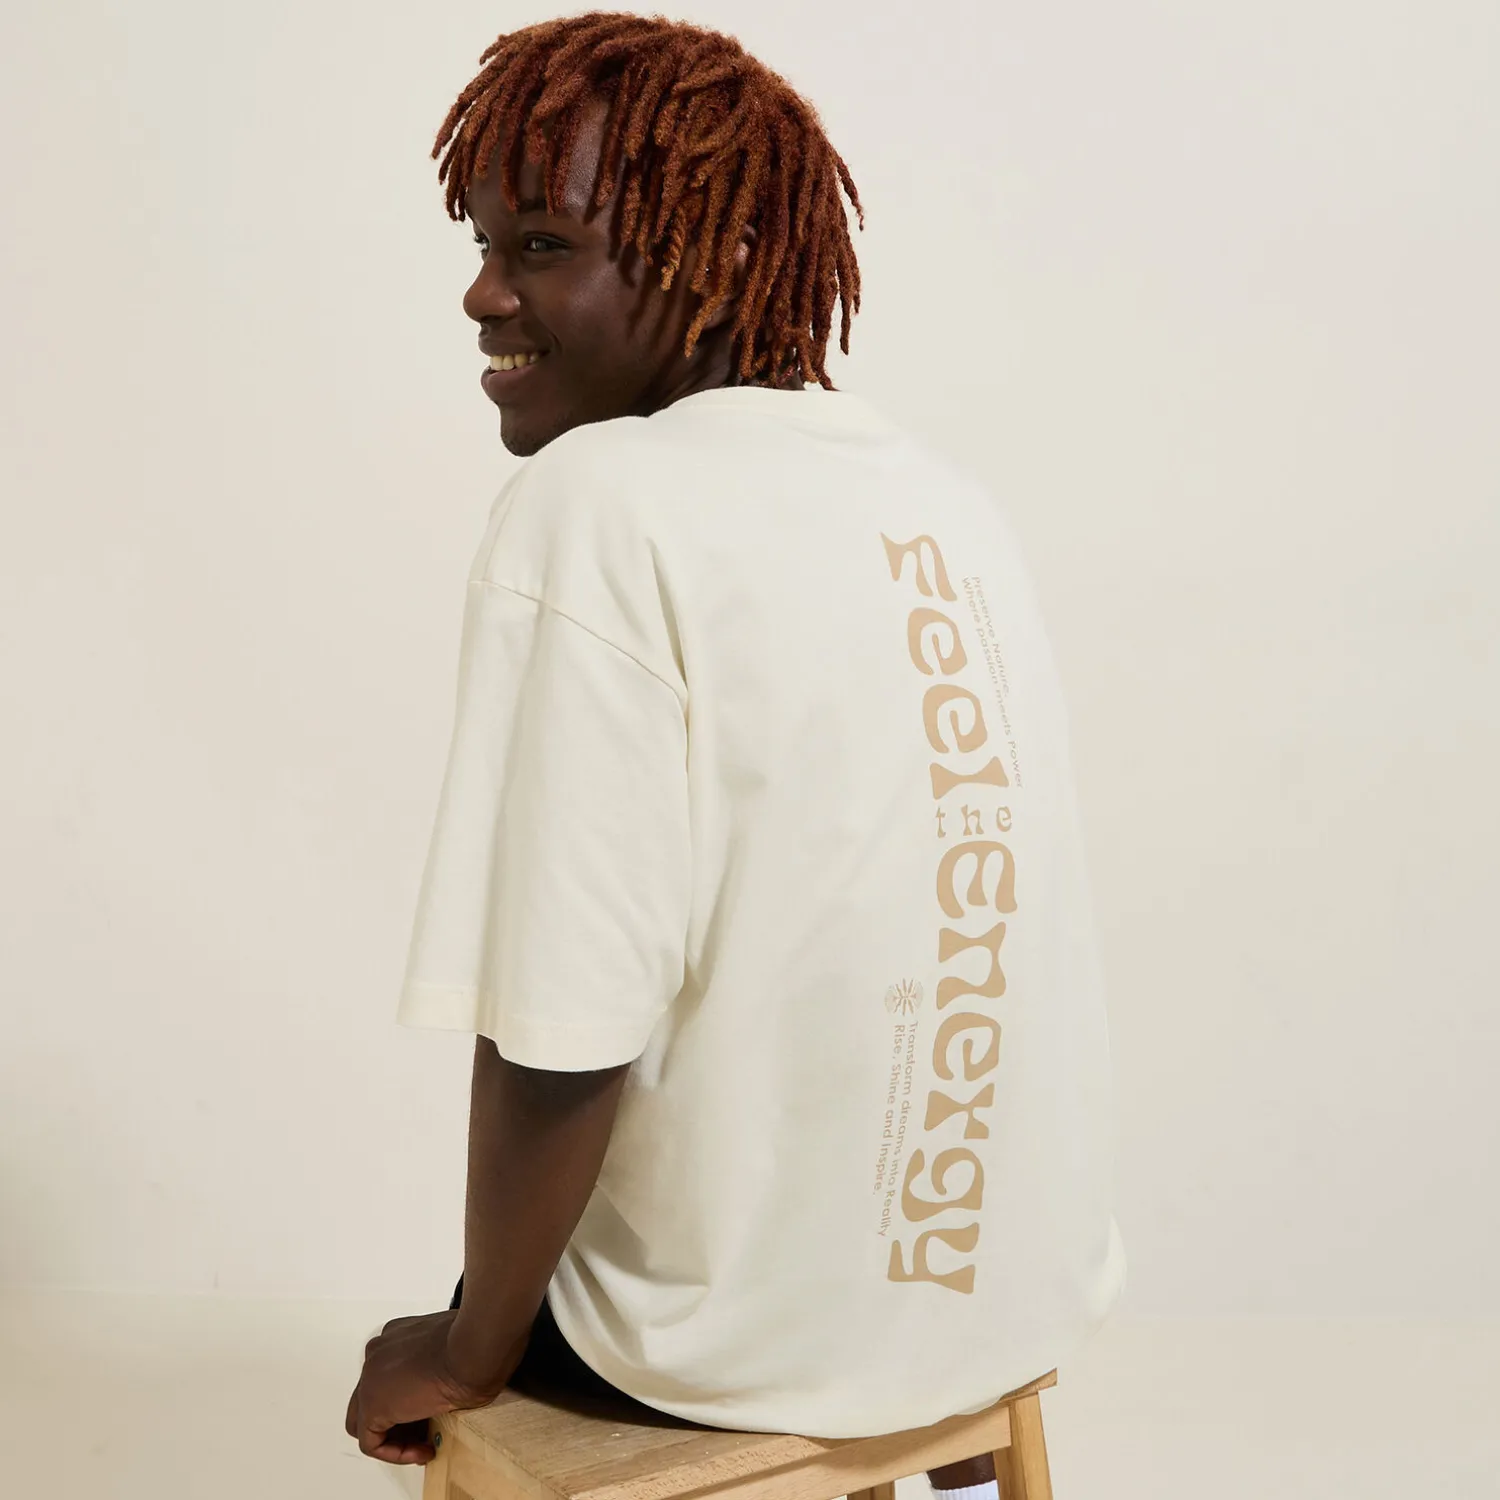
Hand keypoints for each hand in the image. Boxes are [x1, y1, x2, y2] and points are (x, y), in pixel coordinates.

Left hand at [345, 1309, 529, 1464]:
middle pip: (373, 1398)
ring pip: (366, 1421)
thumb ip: (441, 1361)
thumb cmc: (475, 1344)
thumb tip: (448, 1381)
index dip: (409, 1403)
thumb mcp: (456, 1347)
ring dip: (395, 1439)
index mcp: (396, 1334)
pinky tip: (422, 1450)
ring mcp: (370, 1377)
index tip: (432, 1413)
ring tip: (426, 1445)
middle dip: (399, 1422)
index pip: (389, 1377)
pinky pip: (371, 1442)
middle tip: (426, 1435)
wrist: (474, 1350)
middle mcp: (378, 1352)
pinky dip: (395, 1453)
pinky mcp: (372, 1405)